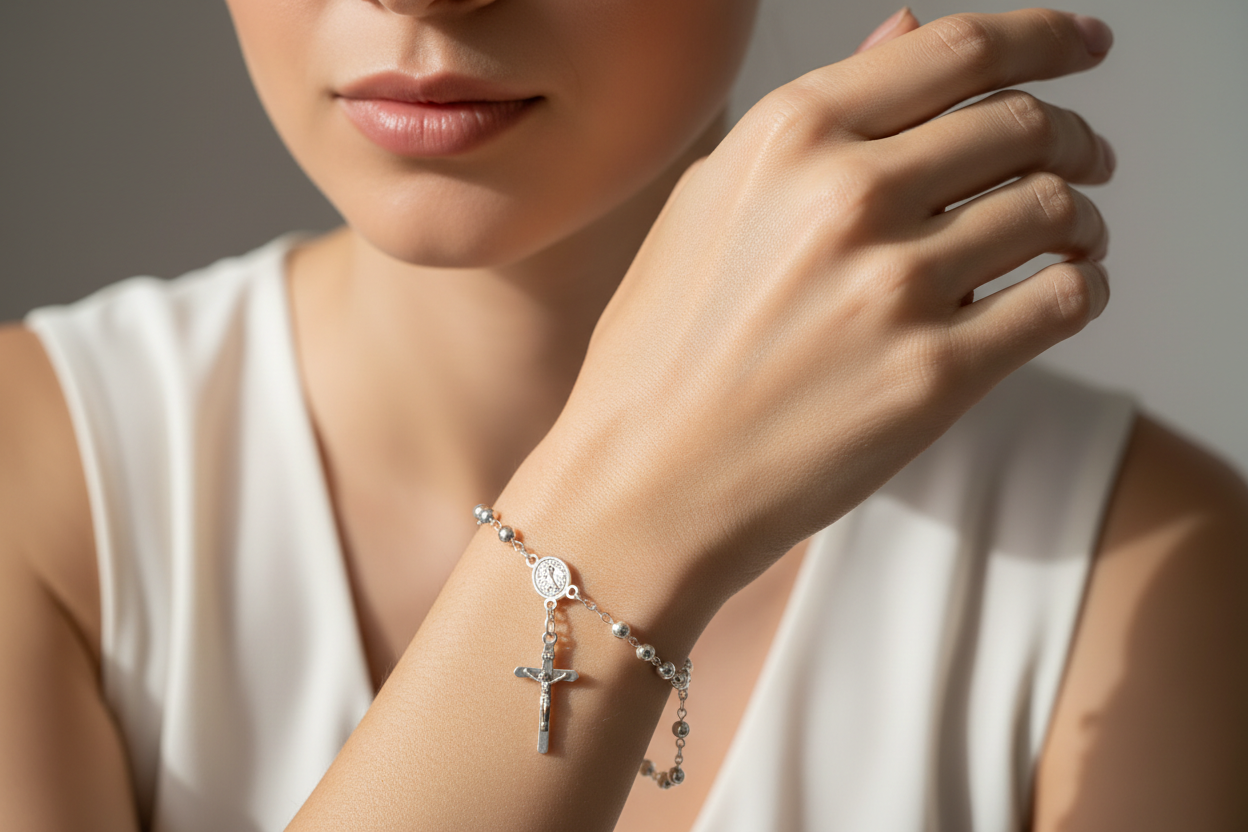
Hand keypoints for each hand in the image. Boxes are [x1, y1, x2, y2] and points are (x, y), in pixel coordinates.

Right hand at [519, 8, 1115, 603]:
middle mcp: (846, 196)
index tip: (1084, 45)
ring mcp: (893, 287)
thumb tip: (907, 30)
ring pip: (1054, 209)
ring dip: (1081, 216)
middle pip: (1023, 123)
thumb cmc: (664, 349)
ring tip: (1071, 237)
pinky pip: (1062, 300)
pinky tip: (1063, 292)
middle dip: (1073, 137)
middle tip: (1087, 159)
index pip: (959, 49)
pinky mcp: (933, 376)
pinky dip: (1083, 287)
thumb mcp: (712, 204)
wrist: (646, 482)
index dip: (1046, 36)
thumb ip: (816, 121)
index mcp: (788, 136)